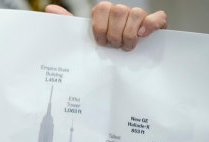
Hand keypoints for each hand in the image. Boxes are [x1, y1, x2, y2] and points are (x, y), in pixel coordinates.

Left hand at [45, 1, 167, 50]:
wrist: (127, 67)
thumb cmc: (104, 53)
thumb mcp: (86, 40)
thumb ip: (69, 24)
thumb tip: (50, 8)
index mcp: (105, 14)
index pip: (101, 8)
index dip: (100, 27)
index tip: (100, 42)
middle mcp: (122, 13)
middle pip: (118, 10)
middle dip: (114, 33)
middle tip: (113, 47)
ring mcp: (140, 17)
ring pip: (136, 13)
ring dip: (129, 34)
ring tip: (127, 48)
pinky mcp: (157, 25)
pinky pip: (158, 17)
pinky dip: (150, 25)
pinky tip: (143, 36)